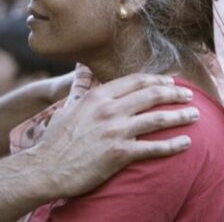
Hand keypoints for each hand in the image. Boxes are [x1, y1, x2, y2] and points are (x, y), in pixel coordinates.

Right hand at [30, 73, 198, 196]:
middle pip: (150, 95)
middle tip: (188, 95)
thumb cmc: (54, 140)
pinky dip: (173, 145)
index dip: (156, 80)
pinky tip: (185, 143)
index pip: (134, 81)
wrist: (46, 167)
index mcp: (96, 97)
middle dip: (174, 93)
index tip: (169, 81)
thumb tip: (82, 73)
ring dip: (180, 116)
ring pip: (157, 119)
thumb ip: (80, 91)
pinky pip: (154, 148)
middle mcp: (107, 110)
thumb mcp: (67, 108)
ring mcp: (115, 131)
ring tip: (193, 115)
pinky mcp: (120, 153)